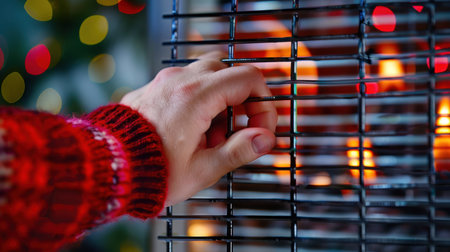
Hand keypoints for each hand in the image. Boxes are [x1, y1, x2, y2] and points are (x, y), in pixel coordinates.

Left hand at [121, 52, 276, 206]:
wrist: (105, 169)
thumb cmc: (152, 173)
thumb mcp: (202, 169)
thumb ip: (238, 151)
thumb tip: (266, 139)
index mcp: (196, 97)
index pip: (248, 79)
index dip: (264, 103)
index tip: (261, 129)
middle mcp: (179, 81)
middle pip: (228, 71)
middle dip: (242, 99)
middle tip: (240, 130)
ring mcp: (162, 82)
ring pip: (206, 75)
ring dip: (219, 100)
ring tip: (212, 137)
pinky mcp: (151, 89)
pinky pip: (184, 84)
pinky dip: (198, 101)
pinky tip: (191, 132)